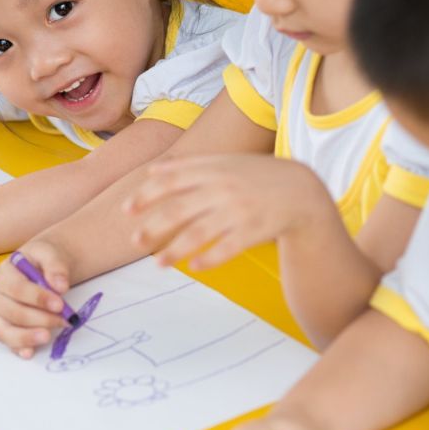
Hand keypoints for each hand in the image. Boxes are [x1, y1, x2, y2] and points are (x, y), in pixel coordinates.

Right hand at [0, 239, 73, 357]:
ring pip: (5, 329)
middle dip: (38, 318)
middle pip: (12, 311)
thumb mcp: (50, 253)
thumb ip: (56, 266)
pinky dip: (18, 347)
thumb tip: (60, 286)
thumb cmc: (43, 260)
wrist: (43, 264)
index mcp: (5, 273)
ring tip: (47, 337)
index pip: (17, 288)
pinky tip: (30, 352)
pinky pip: (8, 340)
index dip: (38, 298)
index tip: (60, 304)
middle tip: (63, 320)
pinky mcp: (5, 326)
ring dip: (26, 336)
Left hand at [125, 155, 335, 269]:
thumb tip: (152, 172)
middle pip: (179, 209)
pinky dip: (208, 259)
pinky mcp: (253, 231)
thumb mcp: (225, 162)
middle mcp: (223, 189)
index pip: (171, 181)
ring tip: (158, 264)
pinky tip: (194, 267)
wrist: (301, 191)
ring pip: (199, 233)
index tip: (127, 210)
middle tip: (134, 241)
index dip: (146, 195)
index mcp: (213, 170)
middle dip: (153, 226)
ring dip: (175, 250)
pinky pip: (226, 249)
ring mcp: (239, 211)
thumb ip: (189, 166)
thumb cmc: (257, 176)